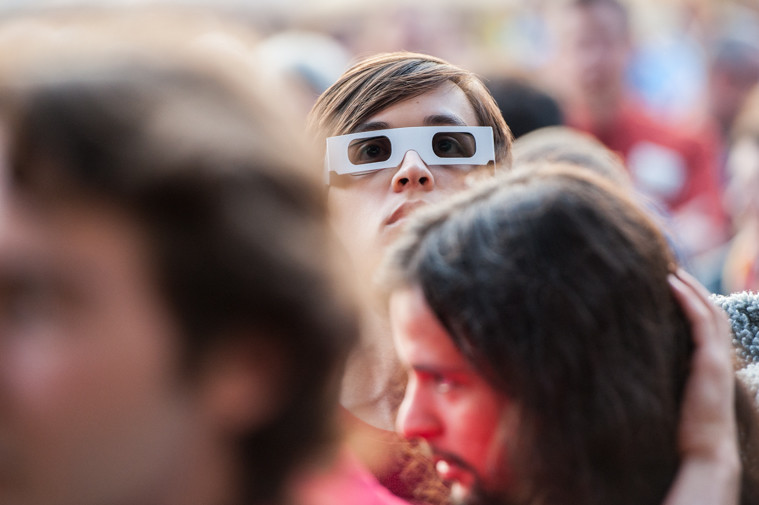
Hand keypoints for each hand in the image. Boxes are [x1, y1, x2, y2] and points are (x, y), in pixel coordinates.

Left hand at [664, 269, 739, 504]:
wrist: (704, 453)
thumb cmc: (683, 430)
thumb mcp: (672, 394)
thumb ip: (663, 374)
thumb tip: (635, 361)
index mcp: (710, 365)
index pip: (706, 324)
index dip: (692, 302)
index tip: (670, 285)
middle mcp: (717, 358)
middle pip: (712, 310)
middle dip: (693, 287)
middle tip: (671, 267)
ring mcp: (717, 358)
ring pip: (710, 310)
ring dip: (690, 287)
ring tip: (670, 269)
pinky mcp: (710, 362)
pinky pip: (702, 321)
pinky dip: (688, 299)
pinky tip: (671, 284)